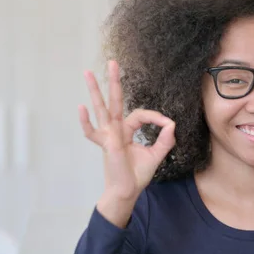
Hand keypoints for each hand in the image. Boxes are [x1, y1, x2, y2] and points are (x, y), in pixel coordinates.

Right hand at [79, 60, 175, 200]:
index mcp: (127, 130)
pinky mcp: (106, 145)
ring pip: (101, 109)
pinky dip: (86, 121)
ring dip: (96, 91)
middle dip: (115, 82)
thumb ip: (165, 140)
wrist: (127, 191)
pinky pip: (92, 132)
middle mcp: (116, 129)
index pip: (140, 114)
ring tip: (88, 73)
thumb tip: (172, 124)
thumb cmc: (137, 174)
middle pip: (115, 101)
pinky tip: (81, 108)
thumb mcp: (156, 155)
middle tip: (113, 62)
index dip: (156, 117)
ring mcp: (108, 136)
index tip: (168, 125)